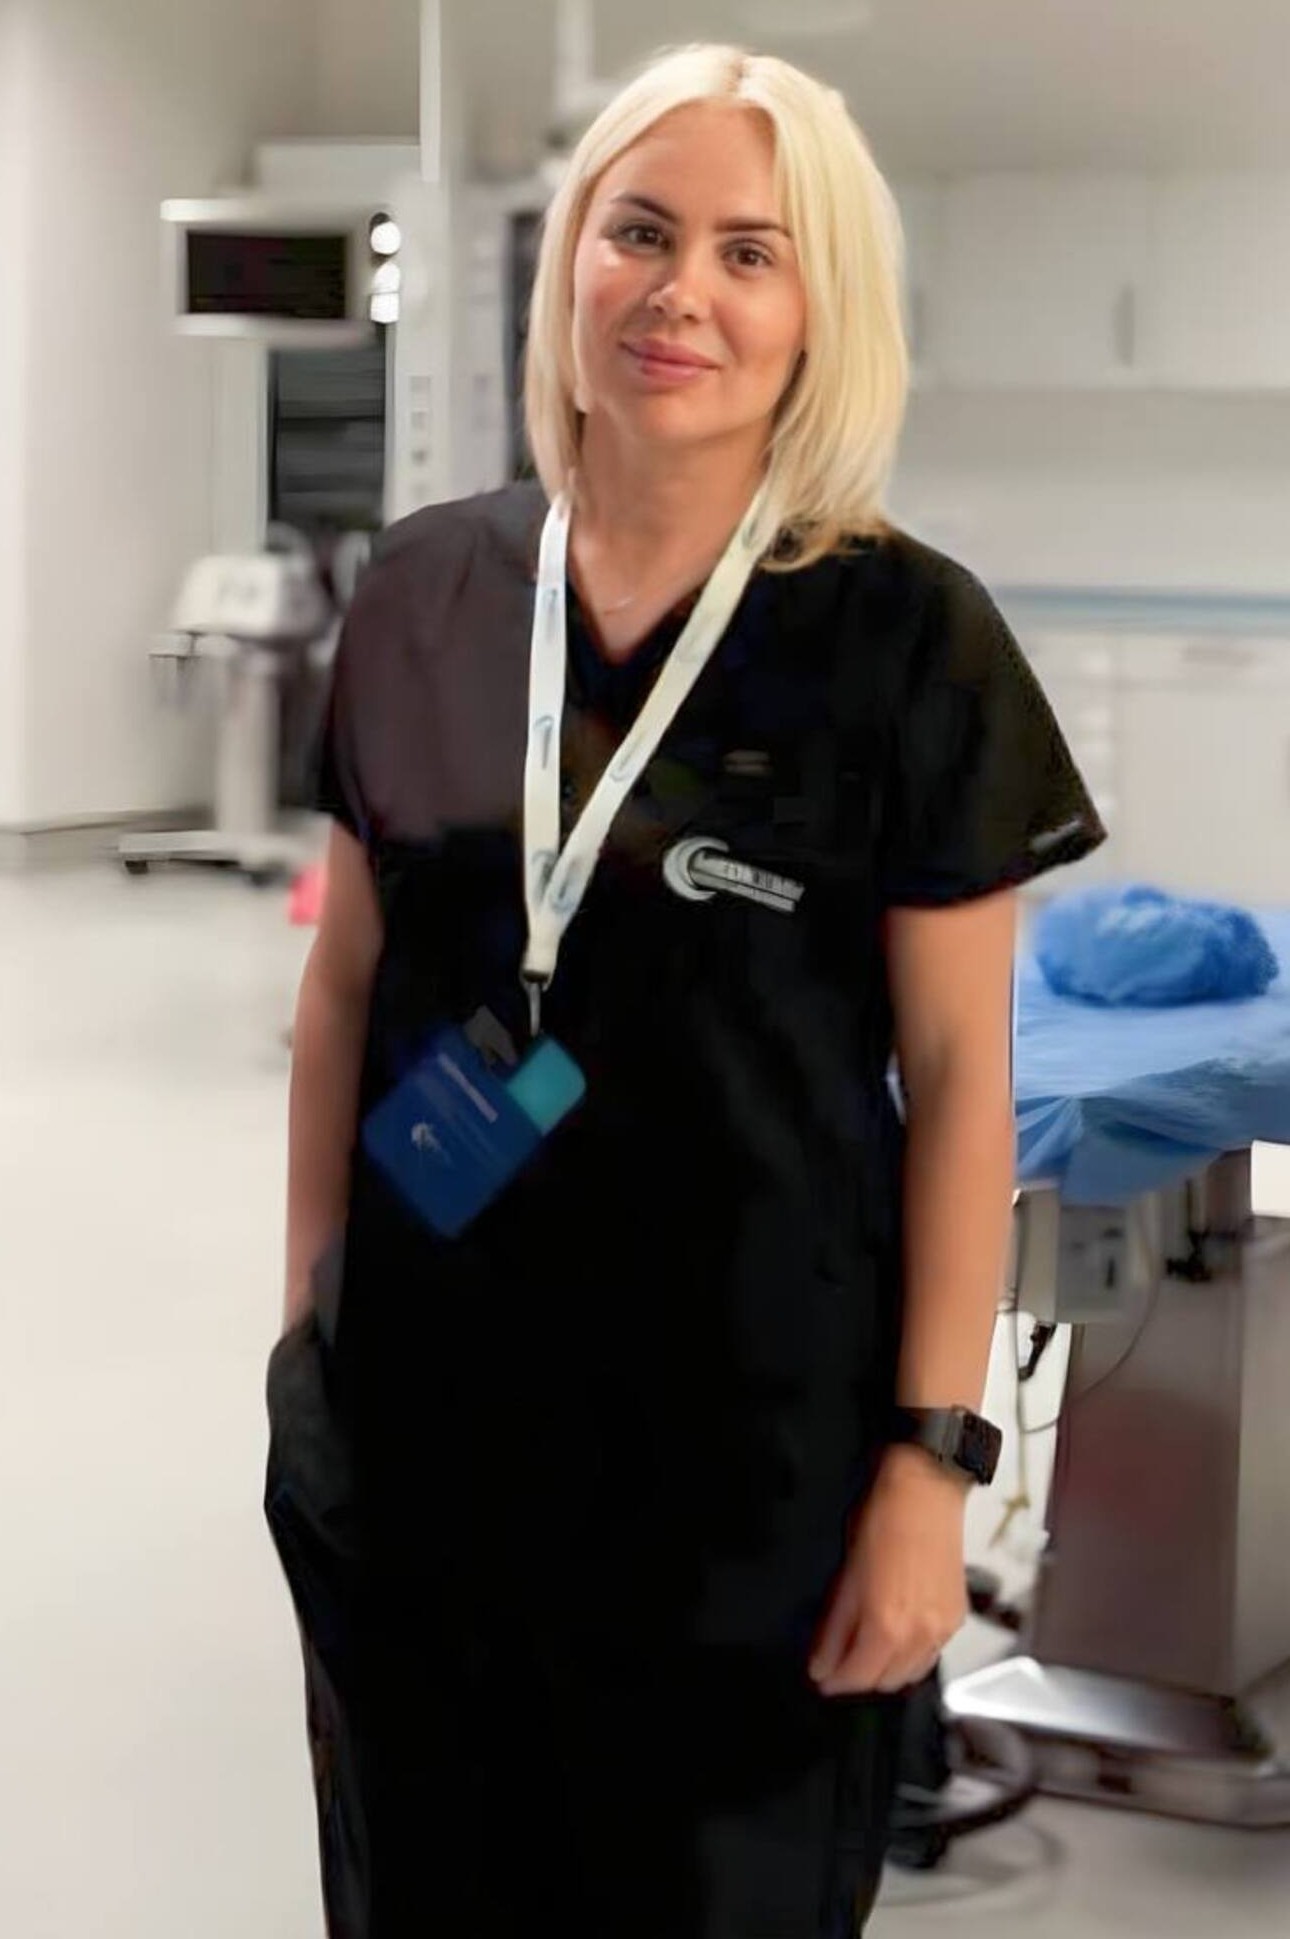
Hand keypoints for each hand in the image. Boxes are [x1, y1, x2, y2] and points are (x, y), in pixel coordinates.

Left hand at [808, 1444, 969, 1696]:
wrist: (927, 1490)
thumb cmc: (881, 1521)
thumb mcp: (846, 1575)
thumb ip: (835, 1627)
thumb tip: (821, 1663)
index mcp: (887, 1626)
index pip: (857, 1677)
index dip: (834, 1679)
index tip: (819, 1675)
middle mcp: (920, 1637)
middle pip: (885, 1682)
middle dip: (859, 1677)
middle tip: (839, 1661)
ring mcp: (943, 1629)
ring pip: (911, 1674)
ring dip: (886, 1671)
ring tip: (865, 1650)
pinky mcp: (957, 1616)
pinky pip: (932, 1654)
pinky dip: (912, 1656)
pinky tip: (897, 1636)